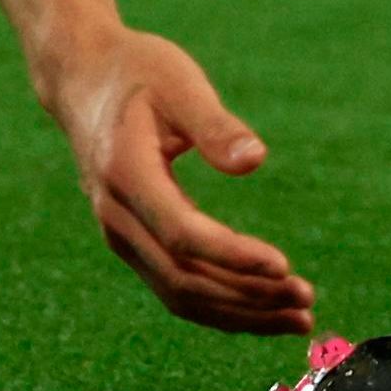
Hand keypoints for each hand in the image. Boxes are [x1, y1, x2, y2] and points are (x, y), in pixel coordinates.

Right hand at [37, 27, 315, 333]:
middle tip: (307, 301)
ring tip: (296, 317)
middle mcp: (116, 215)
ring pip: (179, 293)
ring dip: (239, 311)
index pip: (182, 234)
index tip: (284, 266)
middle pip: (183, 278)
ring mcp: (120, 234)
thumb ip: (214, 124)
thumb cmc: (138, 73)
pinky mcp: (132, 241)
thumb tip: (255, 161)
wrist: (83, 81)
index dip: (232, 256)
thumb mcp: (179, 83)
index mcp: (126, 173)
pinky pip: (174, 286)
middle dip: (248, 296)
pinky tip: (262, 307)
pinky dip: (220, 304)